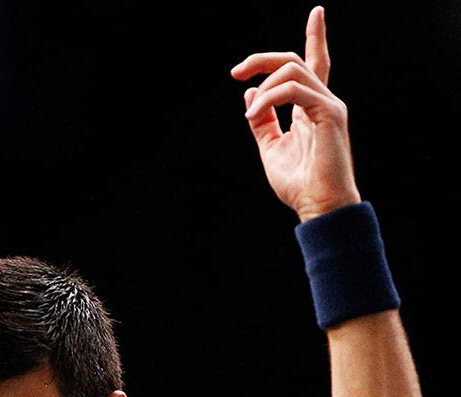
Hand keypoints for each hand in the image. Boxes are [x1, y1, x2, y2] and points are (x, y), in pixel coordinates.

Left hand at [230, 6, 360, 222]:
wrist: (318, 207)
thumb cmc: (298, 184)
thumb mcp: (271, 149)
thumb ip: (262, 121)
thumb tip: (250, 92)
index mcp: (311, 108)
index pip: (314, 65)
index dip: (315, 36)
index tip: (316, 12)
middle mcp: (323, 102)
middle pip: (295, 60)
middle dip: (263, 58)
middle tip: (236, 71)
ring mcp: (329, 106)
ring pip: (293, 69)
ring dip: (264, 84)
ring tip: (250, 114)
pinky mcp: (330, 114)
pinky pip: (295, 89)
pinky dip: (270, 98)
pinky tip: (254, 114)